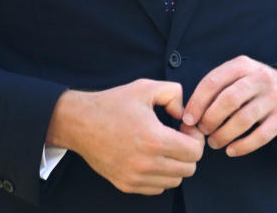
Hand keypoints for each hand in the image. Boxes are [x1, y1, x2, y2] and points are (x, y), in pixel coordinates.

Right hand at [46, 79, 204, 194]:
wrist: (80, 123)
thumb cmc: (113, 104)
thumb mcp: (147, 87)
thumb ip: (174, 93)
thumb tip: (184, 113)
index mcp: (154, 140)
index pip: (195, 152)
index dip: (196, 138)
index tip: (185, 128)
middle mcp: (146, 164)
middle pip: (189, 169)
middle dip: (189, 151)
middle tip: (179, 136)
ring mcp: (134, 178)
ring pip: (174, 181)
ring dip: (176, 164)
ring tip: (166, 146)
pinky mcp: (126, 184)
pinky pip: (157, 188)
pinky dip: (161, 175)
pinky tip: (154, 157)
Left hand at [182, 56, 276, 156]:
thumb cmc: (255, 88)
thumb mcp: (238, 77)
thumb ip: (216, 90)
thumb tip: (189, 116)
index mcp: (243, 65)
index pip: (214, 81)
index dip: (197, 102)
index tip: (188, 120)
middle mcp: (261, 77)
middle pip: (228, 100)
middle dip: (210, 119)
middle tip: (203, 131)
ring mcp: (275, 96)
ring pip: (243, 119)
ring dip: (223, 135)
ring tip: (215, 142)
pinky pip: (260, 136)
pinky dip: (242, 146)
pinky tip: (231, 150)